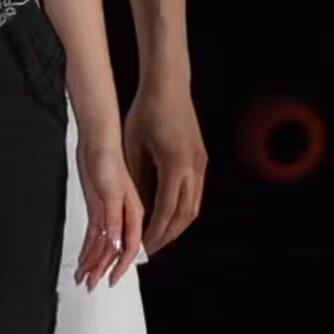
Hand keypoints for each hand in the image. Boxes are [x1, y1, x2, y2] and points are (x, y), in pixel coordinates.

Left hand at [75, 138, 144, 289]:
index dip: (120, 266)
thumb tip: (116, 245)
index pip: (128, 247)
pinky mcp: (98, 210)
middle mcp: (123, 218)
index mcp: (133, 214)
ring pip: (101, 245)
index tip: (110, 280)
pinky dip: (87, 249)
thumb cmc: (109, 162)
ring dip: (92, 262)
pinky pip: (94, 235)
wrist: (97, 144)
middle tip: (89, 285)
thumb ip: (114, 220)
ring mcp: (109, 215)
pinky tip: (83, 261)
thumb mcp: (113, 192)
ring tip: (82, 278)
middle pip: (112, 250)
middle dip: (101, 269)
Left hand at [124, 79, 207, 255]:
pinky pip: (195, 192)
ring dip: (177, 224)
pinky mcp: (202, 159)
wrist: (169, 85)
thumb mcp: (131, 146)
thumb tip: (131, 209)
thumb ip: (134, 179)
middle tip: (150, 248)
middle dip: (167, 235)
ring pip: (194, 206)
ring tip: (158, 236)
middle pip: (185, 214)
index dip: (154, 232)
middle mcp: (193, 167)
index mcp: (174, 165)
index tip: (142, 246)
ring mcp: (201, 163)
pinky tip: (168, 214)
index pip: (166, 210)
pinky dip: (183, 209)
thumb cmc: (146, 110)